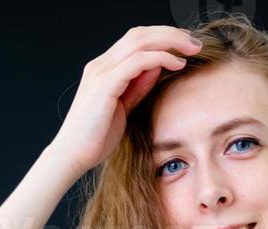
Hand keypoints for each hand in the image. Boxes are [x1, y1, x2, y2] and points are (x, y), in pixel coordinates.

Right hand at [51, 25, 201, 176]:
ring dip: (169, 41)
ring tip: (191, 49)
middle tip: (194, 43)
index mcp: (104, 69)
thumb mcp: (124, 109)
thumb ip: (138, 87)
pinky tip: (176, 64)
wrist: (72, 156)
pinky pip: (137, 61)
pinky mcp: (105, 85)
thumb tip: (157, 67)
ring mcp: (101, 72)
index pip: (136, 40)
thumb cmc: (95, 139)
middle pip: (140, 34)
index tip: (185, 47)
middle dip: (170, 34)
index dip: (162, 38)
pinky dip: (160, 58)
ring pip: (140, 41)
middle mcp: (101, 64)